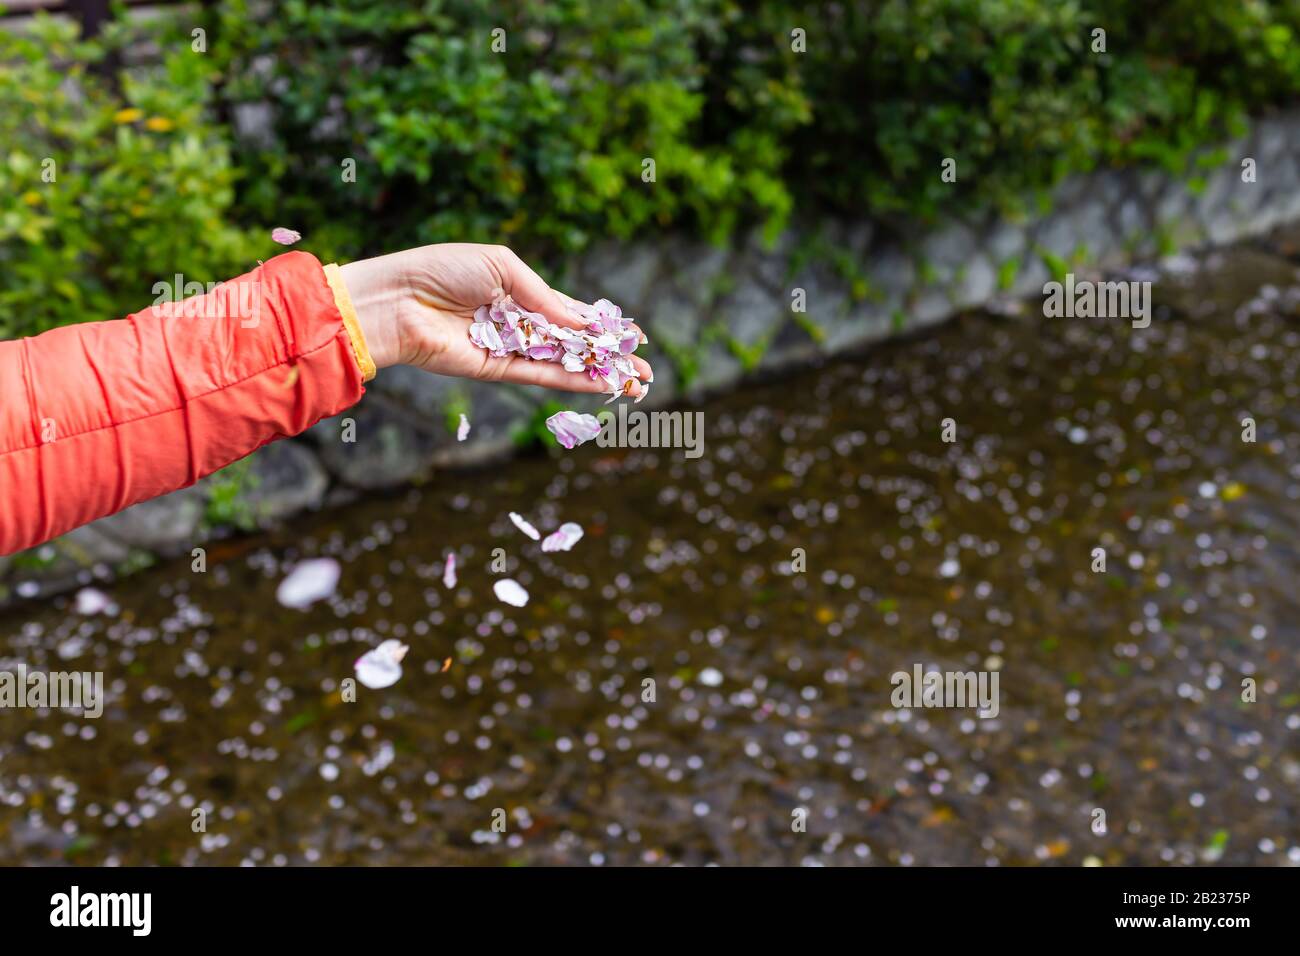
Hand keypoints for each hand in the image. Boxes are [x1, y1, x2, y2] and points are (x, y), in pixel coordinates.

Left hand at [339, 243, 651, 395]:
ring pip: (563, 364)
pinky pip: (540, 377)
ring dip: (599, 374)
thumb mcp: (503, 267)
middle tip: (643, 369)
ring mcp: (508, 348)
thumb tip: (583, 322)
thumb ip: (545, 297)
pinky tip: (600, 385)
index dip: (602, 324)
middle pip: (573, 343)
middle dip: (609, 356)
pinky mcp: (495, 370)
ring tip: (634, 383)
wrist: (396, 300)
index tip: (633, 335)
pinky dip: (571, 381)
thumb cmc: (442, 271)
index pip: (569, 311)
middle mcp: (516, 323)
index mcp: (517, 291)